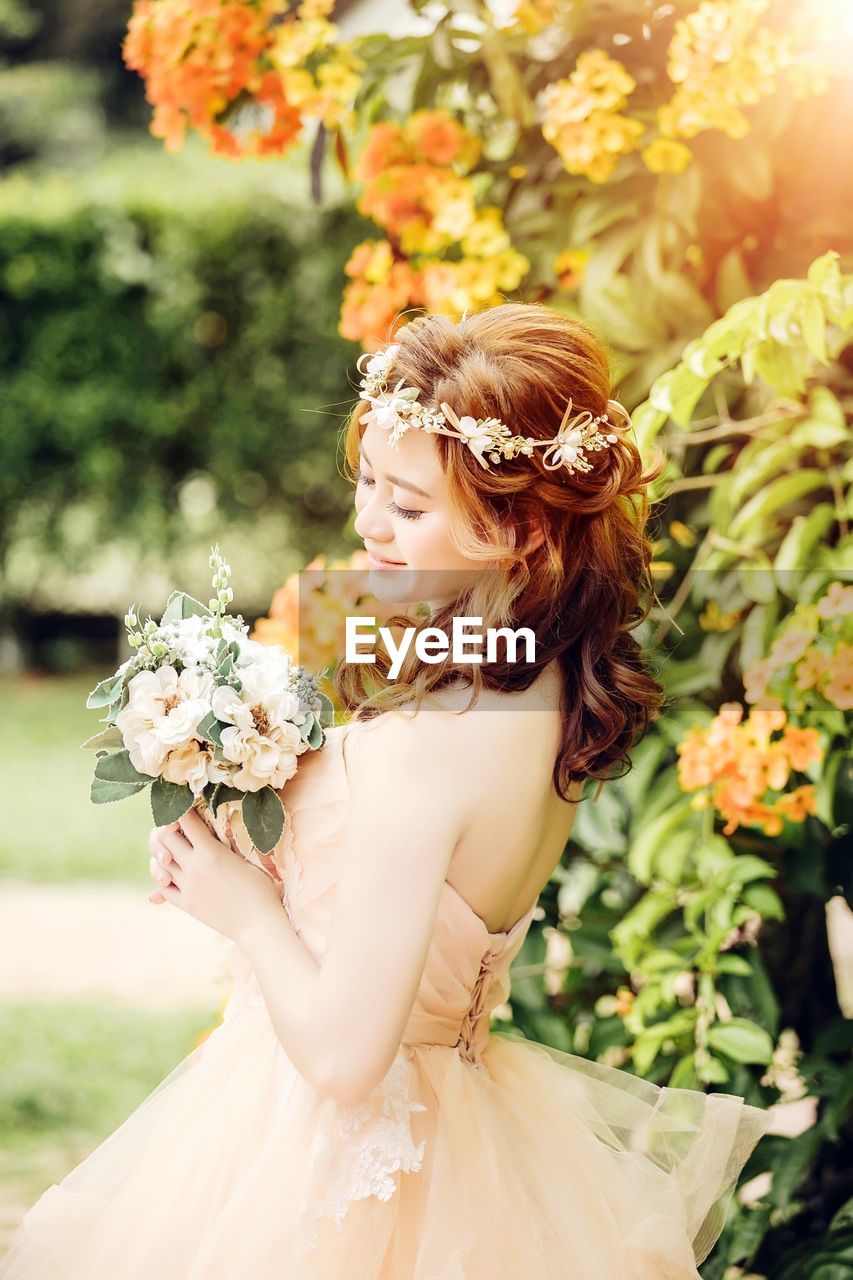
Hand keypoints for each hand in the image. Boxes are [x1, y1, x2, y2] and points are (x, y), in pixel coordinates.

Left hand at [147, 809, 281, 943]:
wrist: (258, 923)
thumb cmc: (260, 888)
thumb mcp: (245, 859)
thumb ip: (227, 843)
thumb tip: (221, 824)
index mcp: (211, 851)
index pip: (186, 821)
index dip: (182, 810)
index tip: (182, 805)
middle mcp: (194, 866)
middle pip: (164, 838)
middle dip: (166, 829)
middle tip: (173, 827)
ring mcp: (187, 886)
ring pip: (159, 863)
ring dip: (162, 854)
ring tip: (170, 852)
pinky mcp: (186, 904)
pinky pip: (163, 888)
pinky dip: (162, 880)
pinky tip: (169, 876)